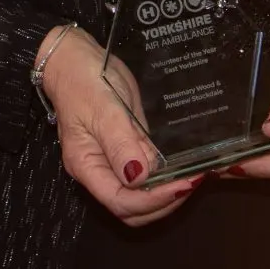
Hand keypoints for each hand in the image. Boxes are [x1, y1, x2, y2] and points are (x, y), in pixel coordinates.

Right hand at [39, 26, 199, 226]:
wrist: (75, 59)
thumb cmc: (84, 81)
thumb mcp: (103, 108)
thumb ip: (120, 144)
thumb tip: (139, 179)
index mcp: (87, 166)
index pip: (121, 202)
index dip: (153, 200)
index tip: (183, 185)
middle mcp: (100, 171)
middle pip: (132, 209)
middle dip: (164, 203)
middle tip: (193, 182)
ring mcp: (115, 162)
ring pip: (142, 197)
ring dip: (168, 194)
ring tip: (194, 177)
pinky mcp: (128, 149)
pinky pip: (148, 174)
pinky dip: (167, 178)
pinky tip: (186, 167)